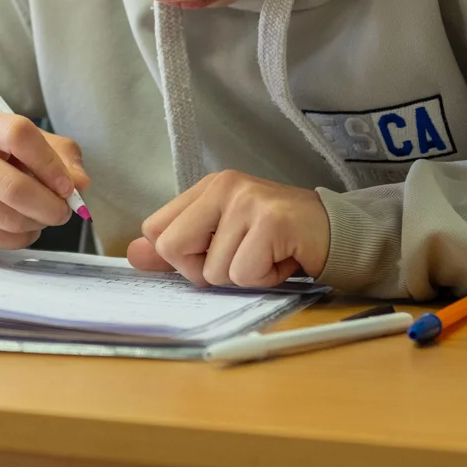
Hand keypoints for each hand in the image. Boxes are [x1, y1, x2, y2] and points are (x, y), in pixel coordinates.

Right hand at [0, 112, 86, 248]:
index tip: (67, 185)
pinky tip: (22, 223)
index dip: (50, 163)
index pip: (19, 136)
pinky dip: (26, 236)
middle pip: (16, 189)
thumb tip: (80, 184)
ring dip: (40, 222)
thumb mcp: (18, 139)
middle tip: (64, 209)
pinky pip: (6, 241)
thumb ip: (58, 153)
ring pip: (13, 221)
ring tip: (42, 213)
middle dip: (52, 206)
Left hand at [127, 170, 328, 288]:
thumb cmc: (278, 238)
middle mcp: (223, 187)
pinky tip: (281, 260)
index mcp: (206, 188)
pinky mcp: (270, 221)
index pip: (155, 230)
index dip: (180, 258)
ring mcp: (247, 201)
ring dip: (244, 277)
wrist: (334, 232)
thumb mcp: (222, 238)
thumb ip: (178, 247)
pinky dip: (264, 279)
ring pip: (213, 271)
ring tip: (267, 256)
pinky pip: (244, 274)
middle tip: (240, 258)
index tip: (214, 253)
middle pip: (172, 248)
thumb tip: (132, 254)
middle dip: (205, 271)